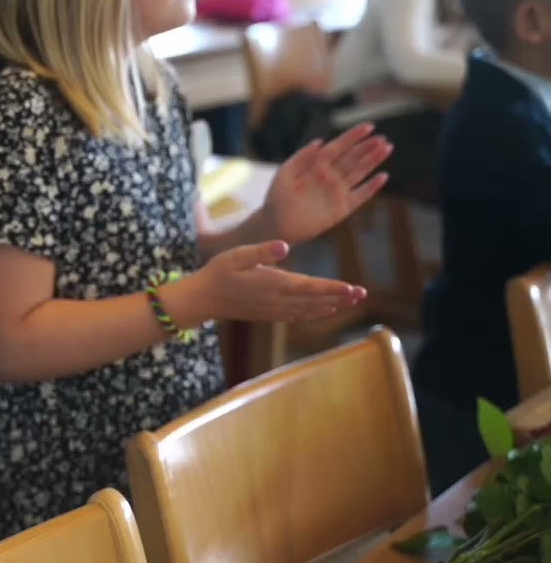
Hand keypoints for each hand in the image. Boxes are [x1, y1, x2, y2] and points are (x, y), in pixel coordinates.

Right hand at [168, 240, 366, 324]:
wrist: (201, 300)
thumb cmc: (217, 273)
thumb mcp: (236, 255)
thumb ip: (261, 251)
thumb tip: (284, 246)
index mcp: (272, 283)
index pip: (309, 287)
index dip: (332, 288)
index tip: (352, 288)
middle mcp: (276, 299)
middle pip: (314, 300)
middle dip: (339, 297)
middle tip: (362, 295)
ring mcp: (272, 309)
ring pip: (308, 309)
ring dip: (330, 305)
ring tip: (350, 302)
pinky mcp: (267, 313)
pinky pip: (296, 315)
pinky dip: (313, 313)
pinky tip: (323, 311)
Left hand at [261, 123, 391, 245]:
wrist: (276, 225)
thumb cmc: (277, 198)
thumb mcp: (285, 174)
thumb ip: (301, 157)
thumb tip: (319, 142)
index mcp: (316, 165)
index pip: (338, 147)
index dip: (353, 136)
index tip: (369, 126)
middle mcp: (329, 176)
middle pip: (353, 158)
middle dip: (368, 147)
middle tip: (383, 138)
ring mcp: (337, 192)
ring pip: (359, 172)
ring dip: (373, 161)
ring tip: (387, 148)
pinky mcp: (342, 209)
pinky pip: (360, 196)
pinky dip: (371, 187)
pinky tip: (382, 176)